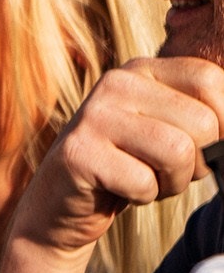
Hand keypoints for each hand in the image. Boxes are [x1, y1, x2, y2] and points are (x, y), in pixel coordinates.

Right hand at [12, 56, 223, 264]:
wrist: (63, 203)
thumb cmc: (131, 166)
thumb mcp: (170, 129)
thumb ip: (204, 115)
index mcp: (142, 69)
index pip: (210, 80)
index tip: (204, 146)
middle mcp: (115, 83)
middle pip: (203, 122)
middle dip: (199, 161)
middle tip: (168, 170)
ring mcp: (93, 116)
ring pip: (179, 152)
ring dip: (172, 182)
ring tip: (147, 180)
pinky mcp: (78, 153)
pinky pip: (143, 182)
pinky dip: (142, 197)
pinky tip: (118, 189)